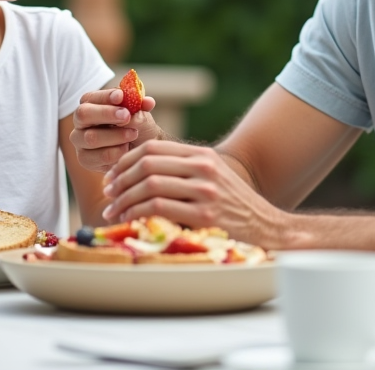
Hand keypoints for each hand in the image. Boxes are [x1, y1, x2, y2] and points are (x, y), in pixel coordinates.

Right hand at [70, 87, 161, 171]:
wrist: (139, 150)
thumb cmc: (136, 126)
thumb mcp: (141, 114)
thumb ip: (141, 107)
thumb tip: (148, 102)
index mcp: (91, 103)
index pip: (90, 96)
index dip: (105, 96)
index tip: (120, 96)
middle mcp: (81, 121)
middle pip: (83, 114)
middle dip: (106, 114)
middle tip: (126, 116)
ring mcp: (80, 141)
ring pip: (91, 138)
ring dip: (116, 136)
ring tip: (133, 134)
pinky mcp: (85, 159)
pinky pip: (98, 156)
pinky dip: (116, 152)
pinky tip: (126, 149)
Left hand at [101, 141, 284, 246]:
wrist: (266, 225)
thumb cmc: (232, 204)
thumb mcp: (212, 176)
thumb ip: (183, 169)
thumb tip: (140, 172)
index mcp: (201, 154)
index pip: (152, 148)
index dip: (125, 161)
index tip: (112, 176)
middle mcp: (203, 167)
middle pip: (146, 164)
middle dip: (119, 180)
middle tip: (107, 195)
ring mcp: (204, 190)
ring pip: (149, 185)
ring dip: (123, 199)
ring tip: (112, 211)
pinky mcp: (204, 215)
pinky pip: (159, 208)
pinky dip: (137, 213)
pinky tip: (129, 220)